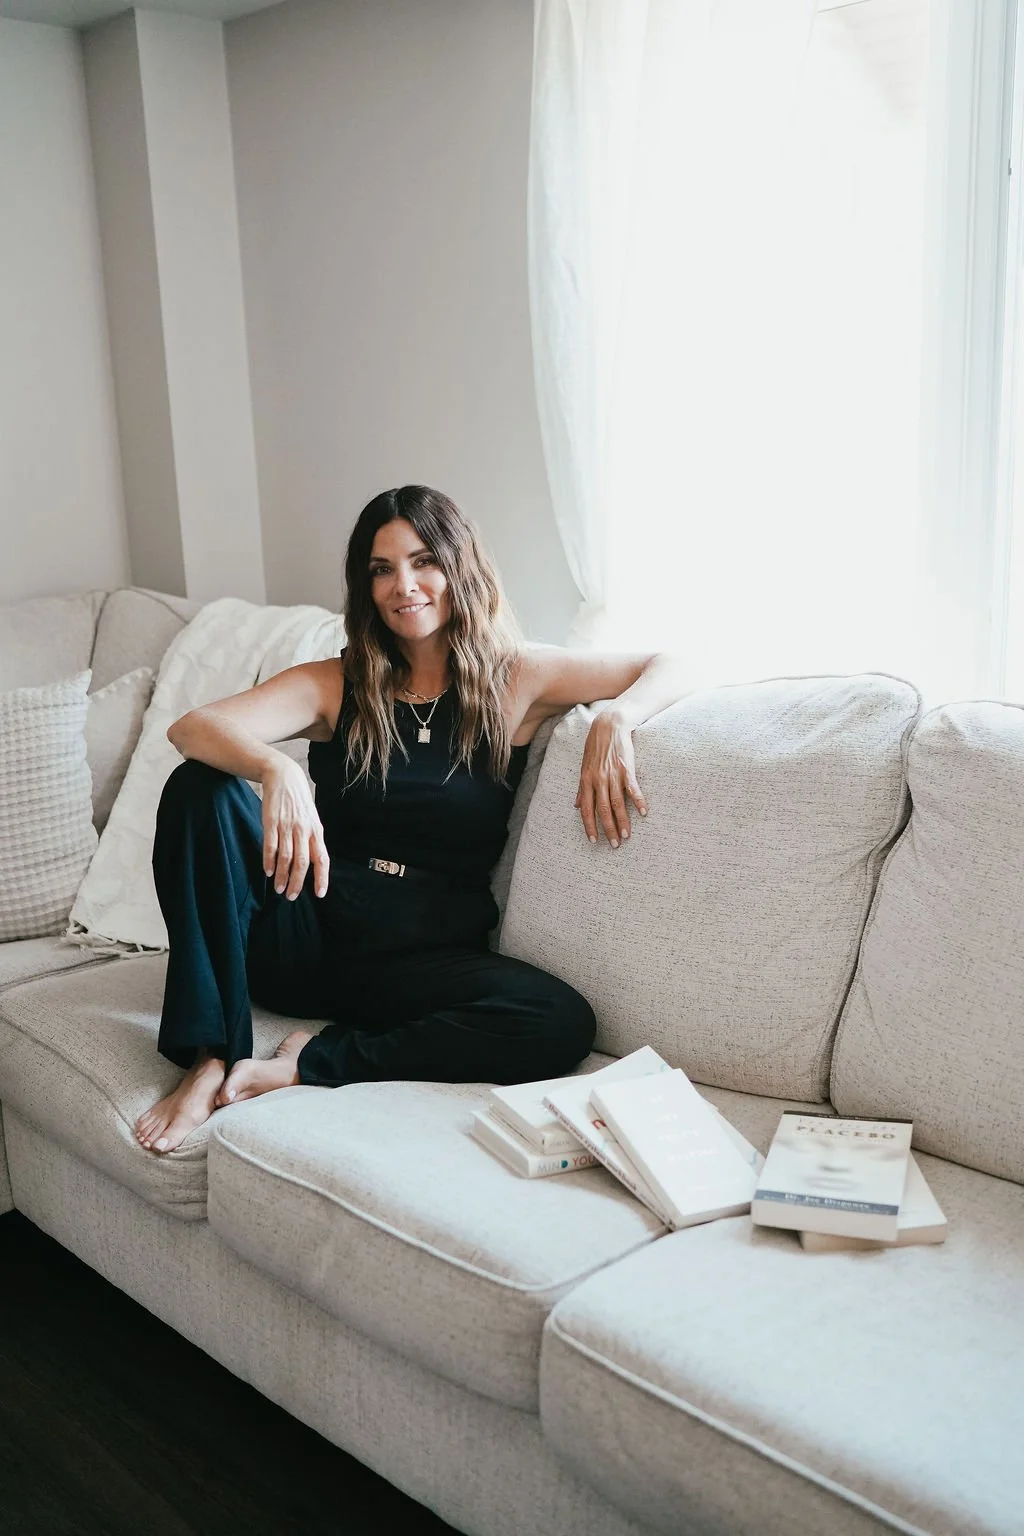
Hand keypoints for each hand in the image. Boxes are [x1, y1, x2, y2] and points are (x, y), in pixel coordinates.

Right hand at [260, 755, 329, 899]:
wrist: (284, 777)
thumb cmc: (299, 803)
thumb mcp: (311, 820)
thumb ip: (312, 840)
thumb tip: (314, 863)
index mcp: (316, 831)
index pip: (322, 859)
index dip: (321, 877)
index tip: (319, 893)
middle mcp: (304, 830)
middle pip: (303, 862)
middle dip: (298, 882)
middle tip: (291, 896)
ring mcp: (287, 826)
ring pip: (286, 857)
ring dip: (282, 876)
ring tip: (278, 889)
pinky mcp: (271, 822)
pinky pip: (271, 845)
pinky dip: (269, 861)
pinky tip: (267, 871)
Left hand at [574, 710, 646, 847]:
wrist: (609, 726)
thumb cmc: (595, 748)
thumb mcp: (584, 768)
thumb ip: (582, 789)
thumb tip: (576, 805)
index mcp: (587, 781)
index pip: (587, 809)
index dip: (589, 826)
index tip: (593, 840)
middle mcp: (598, 780)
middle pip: (603, 810)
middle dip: (608, 829)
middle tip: (614, 844)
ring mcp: (613, 775)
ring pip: (617, 803)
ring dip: (622, 821)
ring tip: (626, 836)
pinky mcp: (627, 768)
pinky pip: (632, 789)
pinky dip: (638, 801)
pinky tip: (643, 813)